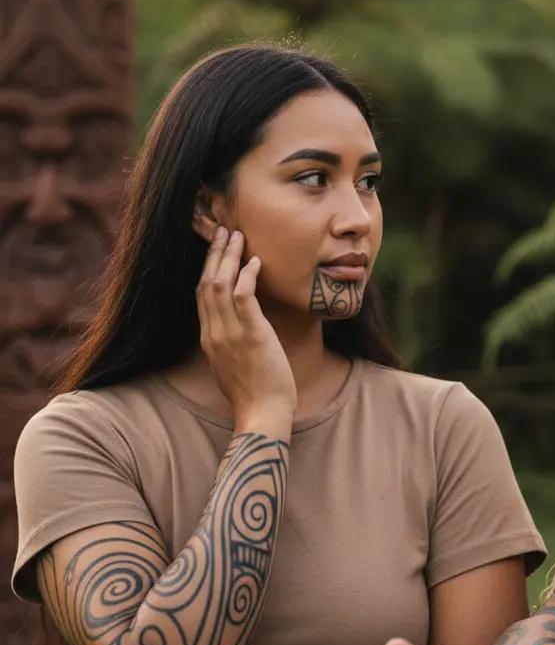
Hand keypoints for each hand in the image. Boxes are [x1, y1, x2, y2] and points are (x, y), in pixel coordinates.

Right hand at [197, 226, 295, 422]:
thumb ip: (230, 343)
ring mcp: (230, 333)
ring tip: (237, 236)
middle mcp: (214, 333)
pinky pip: (244, 297)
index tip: (215, 249)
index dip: (207, 268)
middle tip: (222, 231)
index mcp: (209, 339)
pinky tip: (254, 262)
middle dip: (214, 254)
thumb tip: (237, 329)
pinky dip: (247, 276)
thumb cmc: (255, 393)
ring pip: (221, 284)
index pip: (201, 295)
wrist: (262, 413)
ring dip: (228, 257)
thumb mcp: (234, 364)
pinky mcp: (252, 335)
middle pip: (206, 283)